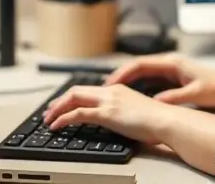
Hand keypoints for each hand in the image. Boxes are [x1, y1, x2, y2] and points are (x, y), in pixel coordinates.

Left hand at [42, 83, 174, 144]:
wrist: (167, 120)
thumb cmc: (158, 121)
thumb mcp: (137, 112)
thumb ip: (124, 112)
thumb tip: (117, 121)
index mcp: (118, 89)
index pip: (88, 89)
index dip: (72, 96)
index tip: (62, 105)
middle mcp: (111, 91)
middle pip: (77, 90)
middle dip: (59, 101)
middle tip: (49, 112)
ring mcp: (108, 101)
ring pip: (73, 98)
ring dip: (57, 109)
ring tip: (48, 120)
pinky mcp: (107, 113)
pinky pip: (78, 114)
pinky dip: (63, 118)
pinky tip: (56, 126)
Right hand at [105, 53, 214, 107]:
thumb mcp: (195, 94)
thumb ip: (174, 98)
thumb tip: (155, 103)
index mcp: (173, 63)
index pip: (141, 64)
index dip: (123, 72)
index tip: (111, 82)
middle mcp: (170, 62)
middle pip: (138, 66)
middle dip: (121, 75)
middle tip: (105, 88)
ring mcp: (172, 68)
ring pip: (143, 72)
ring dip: (129, 80)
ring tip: (113, 91)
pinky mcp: (174, 76)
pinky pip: (151, 78)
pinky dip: (139, 84)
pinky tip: (132, 93)